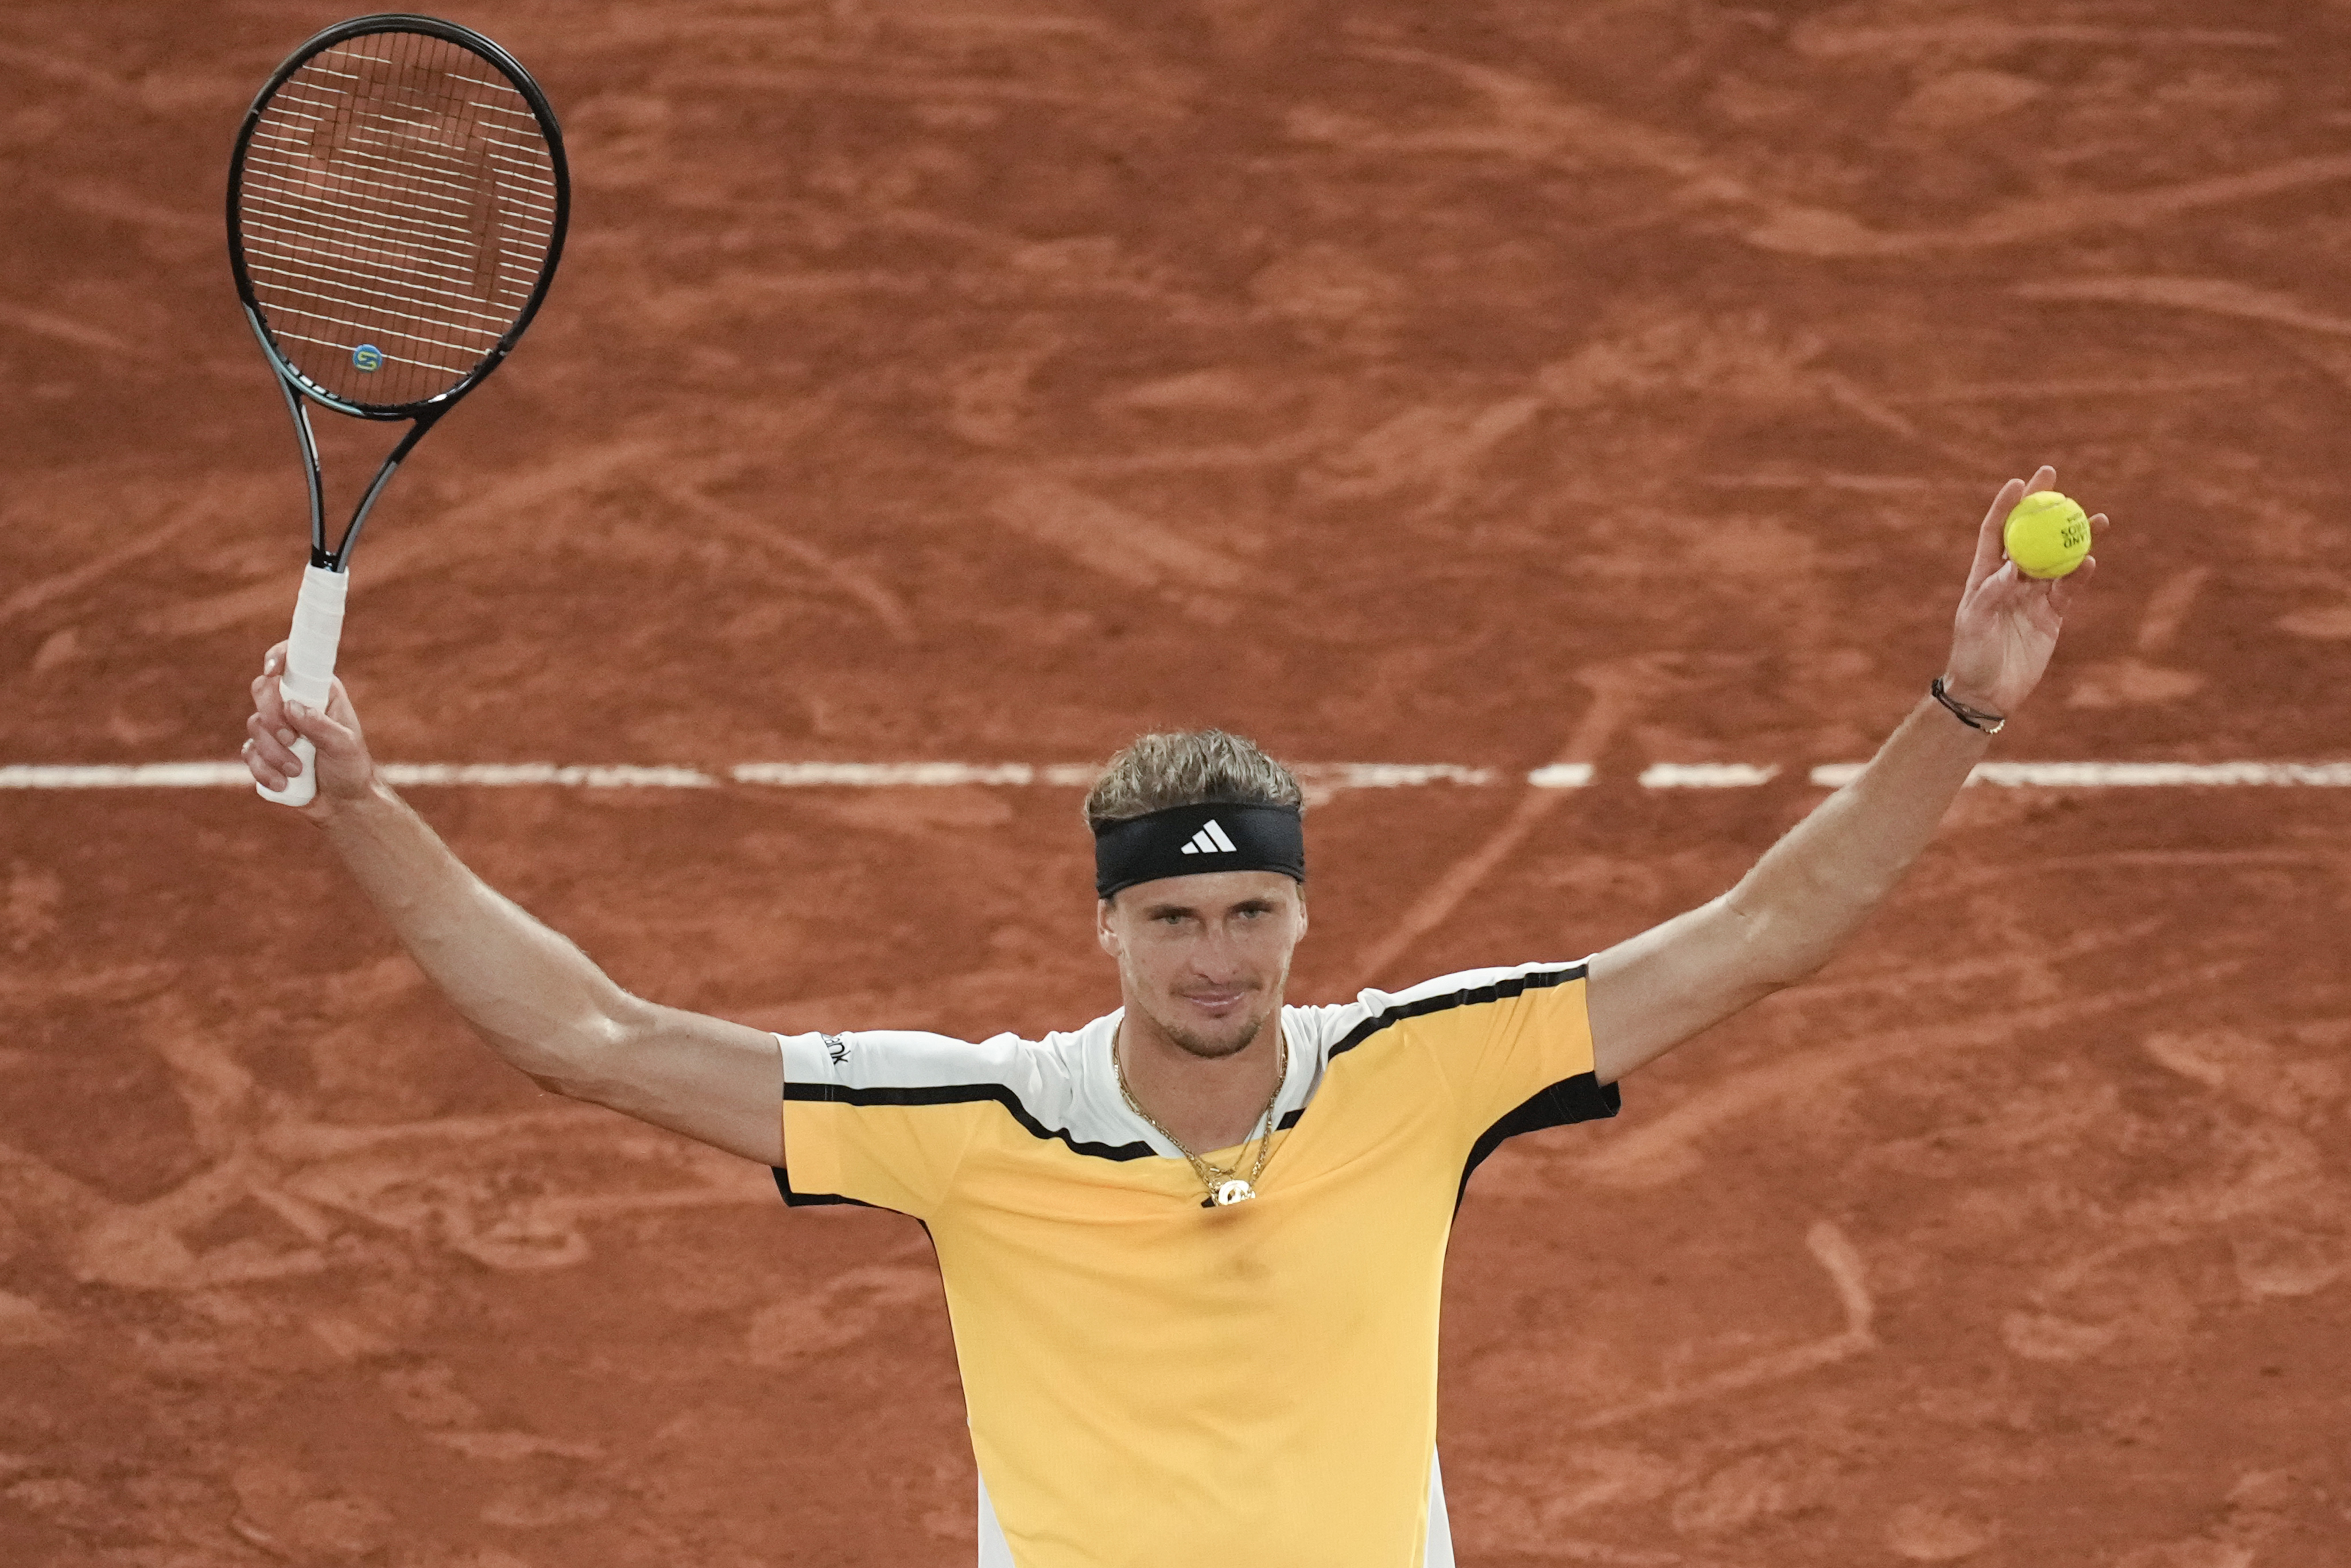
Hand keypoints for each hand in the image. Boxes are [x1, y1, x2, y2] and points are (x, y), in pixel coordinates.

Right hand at [243, 642, 377, 815]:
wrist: (344, 804)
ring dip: (274, 752)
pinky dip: (264, 770)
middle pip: (262, 690)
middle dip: (272, 717)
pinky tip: (283, 783)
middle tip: (291, 739)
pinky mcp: (264, 752)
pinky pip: (249, 753)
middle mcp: (295, 705)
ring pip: (254, 725)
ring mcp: (276, 728)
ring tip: (298, 770)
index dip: (279, 657)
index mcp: (319, 693)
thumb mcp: (345, 746)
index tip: (272, 671)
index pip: (294, 662)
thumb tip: (291, 707)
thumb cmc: (351, 769)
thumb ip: (321, 726)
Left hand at [1942, 466, 2106, 717]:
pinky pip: (2069, 589)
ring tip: (2094, 516)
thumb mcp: (1973, 623)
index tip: (2019, 483)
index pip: (1995, 532)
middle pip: (2029, 535)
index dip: (2006, 507)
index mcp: (1984, 575)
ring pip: (2057, 558)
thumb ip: (1991, 592)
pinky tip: (2089, 559)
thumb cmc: (1971, 656)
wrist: (1987, 692)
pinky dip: (2080, 574)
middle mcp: (2010, 580)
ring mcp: (2033, 595)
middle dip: (2042, 507)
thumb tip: (2013, 566)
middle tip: (2055, 480)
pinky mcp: (2053, 615)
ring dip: (2073, 537)